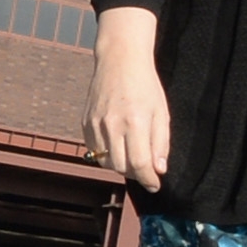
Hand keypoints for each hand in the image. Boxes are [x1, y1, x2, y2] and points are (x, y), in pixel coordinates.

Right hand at [85, 7, 169, 189]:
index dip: (149, 180)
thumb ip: (161, 143)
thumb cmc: (146, 86)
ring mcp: (95, 124)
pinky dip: (107, 154)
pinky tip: (118, 144)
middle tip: (145, 170)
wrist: (120, 61)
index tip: (155, 185)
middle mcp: (112, 125)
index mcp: (136, 122)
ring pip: (106, 161)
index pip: (140, 164)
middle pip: (121, 167)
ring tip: (133, 155)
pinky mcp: (85, 123)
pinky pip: (95, 150)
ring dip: (121, 166)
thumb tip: (158, 169)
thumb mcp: (161, 113)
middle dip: (135, 174)